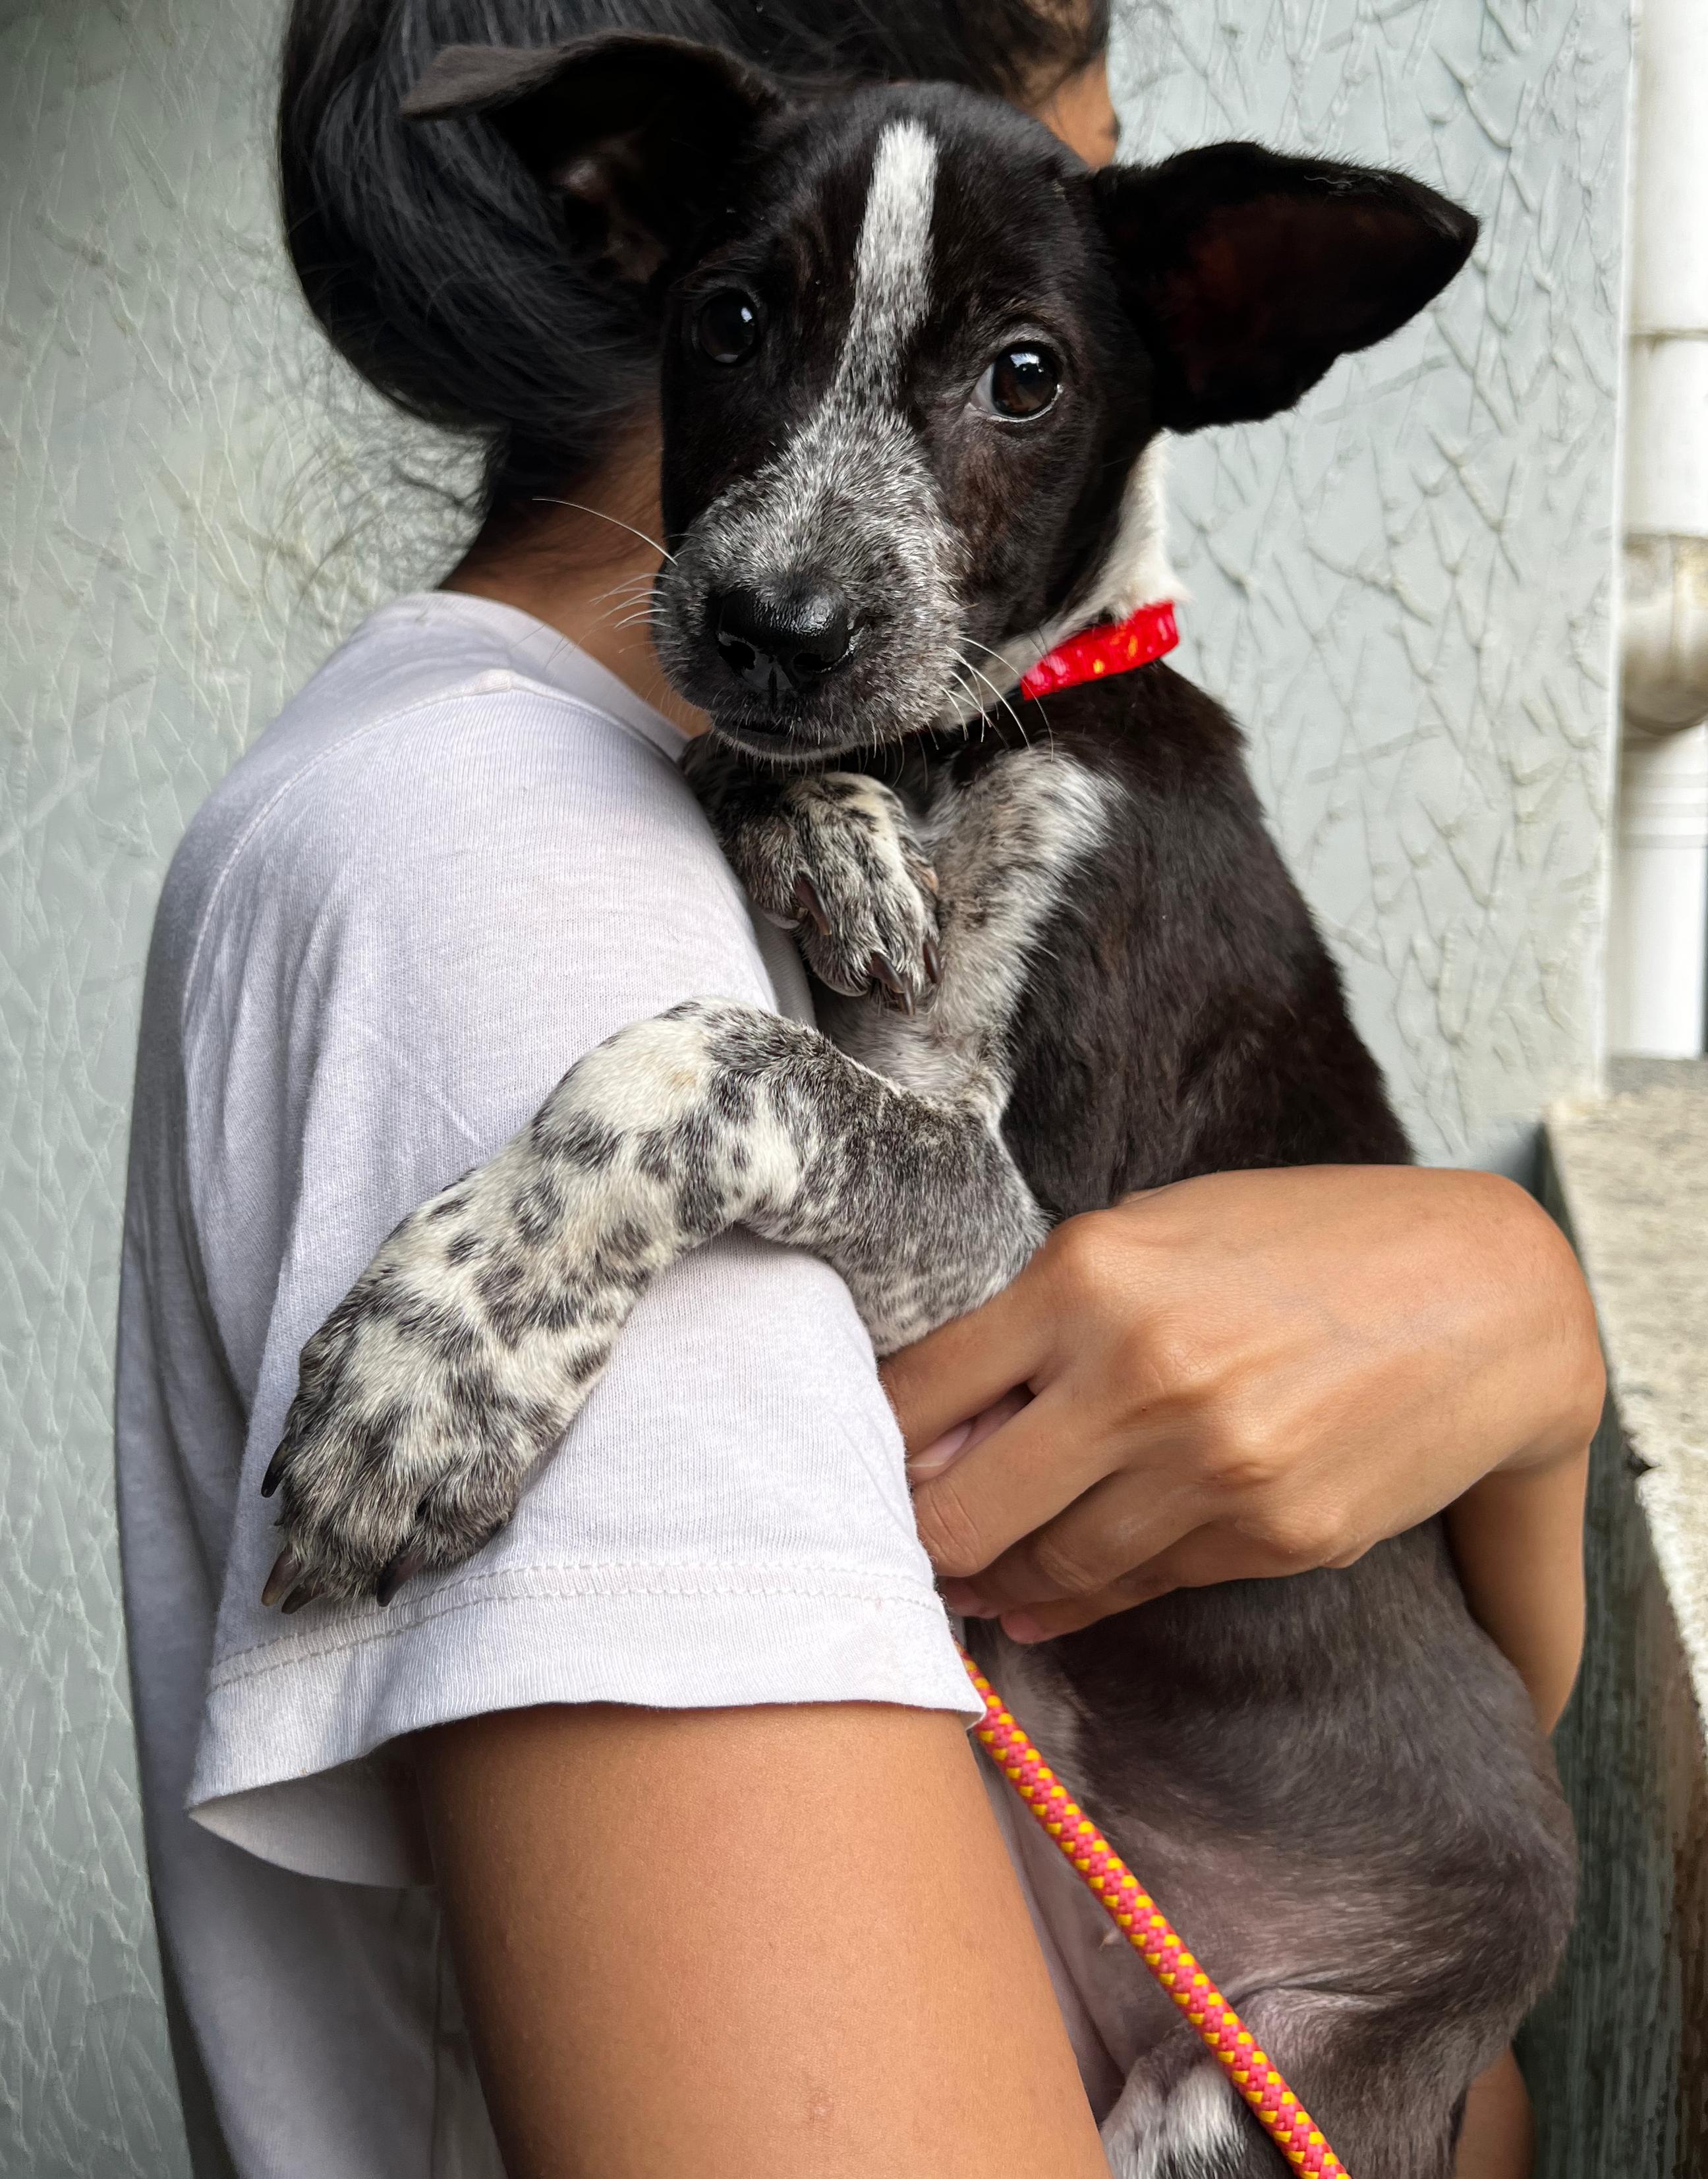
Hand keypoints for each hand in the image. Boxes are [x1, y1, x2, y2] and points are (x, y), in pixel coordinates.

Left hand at [881, 1165, 1602, 1643]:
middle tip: (893, 1546)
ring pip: (1047, 1563)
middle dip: (917, 1539)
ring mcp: (1209, 1466)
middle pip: (961, 1506)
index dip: (874, 1445)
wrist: (1487, 1297)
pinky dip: (1076, 1600)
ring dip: (992, 1580)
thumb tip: (945, 1427)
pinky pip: (1137, 1585)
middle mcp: (1138, 1375)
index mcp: (1089, 1277)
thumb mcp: (1157, 1233)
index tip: (858, 1465)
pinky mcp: (1271, 1536)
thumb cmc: (1305, 1242)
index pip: (921, 1390)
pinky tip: (1041, 1601)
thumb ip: (1048, 1318)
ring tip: (962, 1579)